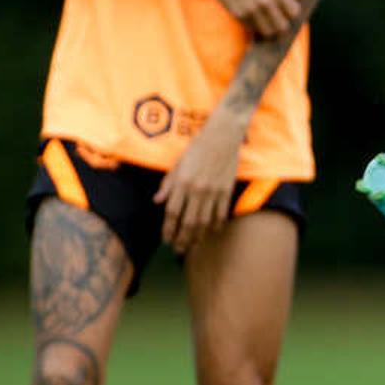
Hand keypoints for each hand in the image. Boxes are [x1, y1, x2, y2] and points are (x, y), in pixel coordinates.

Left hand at [154, 117, 244, 252]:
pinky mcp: (226, 190)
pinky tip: (212, 232)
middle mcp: (197, 189)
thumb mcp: (178, 163)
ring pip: (204, 221)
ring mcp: (213, 191)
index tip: (166, 239)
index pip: (172, 212)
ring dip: (197, 236)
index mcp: (182, 182)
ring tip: (192, 245)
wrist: (223, 135)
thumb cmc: (198, 146)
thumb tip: (157, 201)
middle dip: (182, 238)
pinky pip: (220, 213)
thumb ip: (168, 183)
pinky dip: (216, 225)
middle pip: (188, 222)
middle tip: (178, 249)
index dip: (168, 229)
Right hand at [196, 0, 307, 37]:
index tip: (286, 10)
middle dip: (282, 23)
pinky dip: (255, 27)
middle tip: (277, 19)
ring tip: (266, 23)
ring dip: (269, 29)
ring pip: (269, 32)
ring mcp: (252, 9)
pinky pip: (253, 29)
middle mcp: (266, 1)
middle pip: (283, 26)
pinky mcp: (240, 15)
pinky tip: (253, 19)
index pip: (295, 12)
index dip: (291, 12)